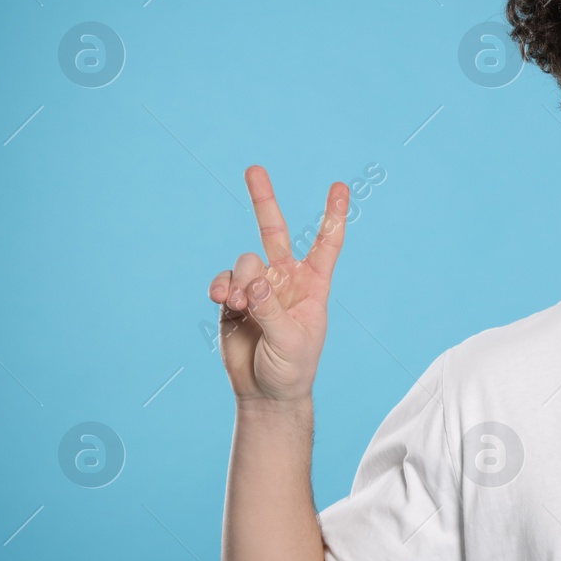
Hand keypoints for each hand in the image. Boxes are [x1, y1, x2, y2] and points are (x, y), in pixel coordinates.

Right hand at [208, 166, 347, 403]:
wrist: (265, 392)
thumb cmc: (290, 368)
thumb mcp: (291, 341)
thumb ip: (271, 309)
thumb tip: (253, 281)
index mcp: (313, 285)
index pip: (326, 243)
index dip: (333, 215)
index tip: (339, 186)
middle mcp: (285, 279)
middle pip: (273, 232)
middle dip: (263, 200)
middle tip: (253, 168)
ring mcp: (256, 287)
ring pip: (244, 263)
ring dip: (239, 282)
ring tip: (238, 306)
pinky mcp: (231, 299)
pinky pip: (222, 280)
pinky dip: (220, 287)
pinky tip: (222, 301)